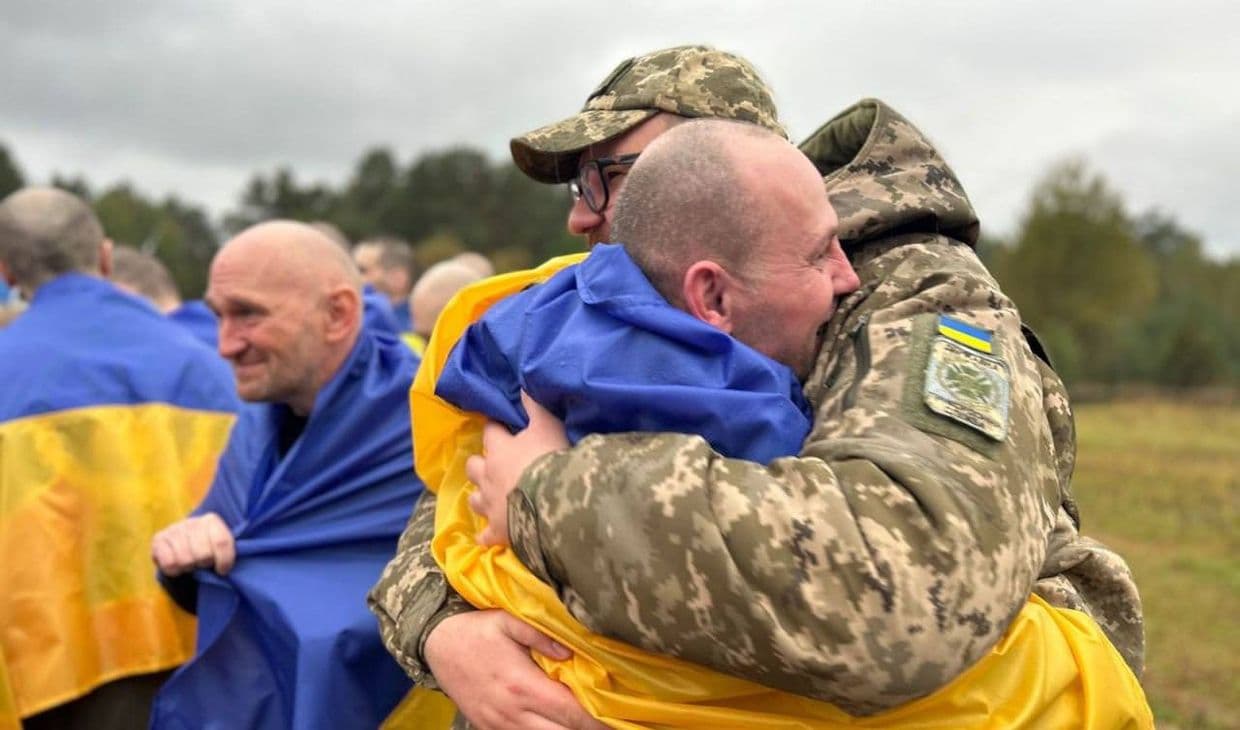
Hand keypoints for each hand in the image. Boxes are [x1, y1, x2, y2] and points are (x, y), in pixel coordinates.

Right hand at [151, 512, 235, 576]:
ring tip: (191, 563)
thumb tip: (227, 565)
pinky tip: (178, 565)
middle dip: (204, 564)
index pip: (222, 542)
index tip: (222, 570)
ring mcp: (174, 529)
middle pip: (203, 554)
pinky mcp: (158, 539)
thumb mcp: (221, 546)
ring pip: (185, 560)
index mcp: (212, 520)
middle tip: (203, 563)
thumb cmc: (208, 548)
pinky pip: (169, 563)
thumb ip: (226, 550)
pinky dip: (174, 570)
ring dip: (189, 567)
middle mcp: (191, 521)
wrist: (184, 545)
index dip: (224, 560)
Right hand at [425, 610, 604, 729]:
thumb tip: (571, 652)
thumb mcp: (508, 620)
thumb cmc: (476, 629)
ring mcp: (498, 724)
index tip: (615, 717)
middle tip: (607, 722)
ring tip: (584, 723)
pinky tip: (553, 723)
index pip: (569, 712)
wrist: (435, 643)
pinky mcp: (487, 728)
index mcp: (522, 685)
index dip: (596, 719)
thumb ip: (541, 636)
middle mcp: (511, 712)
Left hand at [467, 391, 567, 545]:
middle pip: (473, 466)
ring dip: (480, 496)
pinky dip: (487, 535)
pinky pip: (485, 536)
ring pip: (474, 499)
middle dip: (480, 464)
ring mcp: (490, 505)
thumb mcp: (547, 426)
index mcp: (499, 450)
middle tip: (492, 464)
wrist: (553, 502)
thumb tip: (522, 386)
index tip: (500, 426)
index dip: (496, 428)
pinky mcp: (497, 531)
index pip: (491, 432)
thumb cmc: (549, 459)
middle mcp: (488, 476)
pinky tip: (489, 536)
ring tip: (489, 496)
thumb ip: (535, 407)